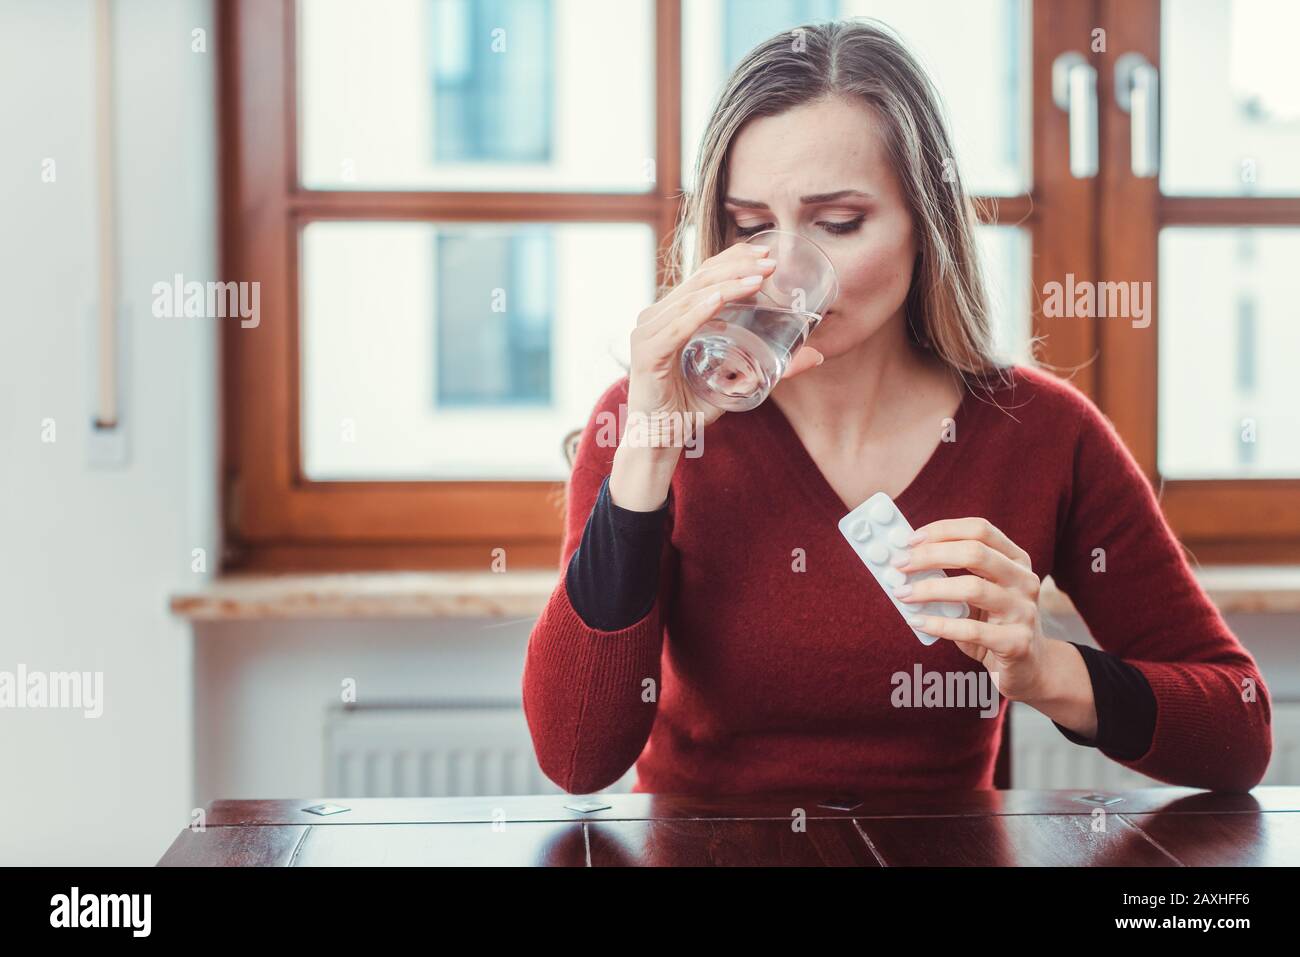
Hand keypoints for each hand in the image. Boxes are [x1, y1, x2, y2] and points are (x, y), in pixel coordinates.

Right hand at [626, 241, 824, 435]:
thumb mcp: (736, 383)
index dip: (734, 260)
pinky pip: (675, 328)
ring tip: (757, 279)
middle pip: (699, 280)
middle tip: (771, 262)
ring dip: (726, 285)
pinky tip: (719, 300)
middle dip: (737, 266)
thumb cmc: (690, 410)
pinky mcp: (646, 353)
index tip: (766, 255)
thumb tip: (817, 356)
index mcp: (672, 315)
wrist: (659, 441)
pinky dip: (698, 312)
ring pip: (691, 299)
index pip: (703, 276)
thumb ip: (772, 369)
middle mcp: (656, 317)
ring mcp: (647, 333)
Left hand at [890, 517, 1047, 701]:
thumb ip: (951, 575)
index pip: (979, 530)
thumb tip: (904, 562)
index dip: (942, 530)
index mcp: (1016, 560)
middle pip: (975, 553)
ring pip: (973, 588)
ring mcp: (1024, 611)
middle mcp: (1024, 580)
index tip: (910, 540)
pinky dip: (939, 624)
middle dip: (930, 555)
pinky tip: (917, 622)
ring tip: (902, 593)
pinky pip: (971, 630)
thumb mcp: (977, 592)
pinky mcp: (1017, 642)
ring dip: (929, 589)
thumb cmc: (992, 623)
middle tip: (899, 565)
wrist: (1029, 668)